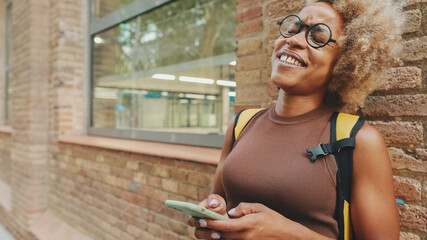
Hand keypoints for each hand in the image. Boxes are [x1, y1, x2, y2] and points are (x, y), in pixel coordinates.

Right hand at [187, 194, 228, 238]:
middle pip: (198, 233)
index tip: (202, 220)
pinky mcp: (213, 238)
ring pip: (205, 239)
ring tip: (218, 235)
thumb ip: (214, 199)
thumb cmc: (218, 205)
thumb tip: (213, 204)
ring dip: (211, 237)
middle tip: (212, 230)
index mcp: (196, 216)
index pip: (191, 221)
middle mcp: (199, 228)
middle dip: (204, 232)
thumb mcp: (217, 199)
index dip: (195, 221)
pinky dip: (220, 239)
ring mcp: (206, 235)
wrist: (227, 213)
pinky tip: (225, 236)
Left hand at [201, 202, 333, 239]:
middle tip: (198, 224)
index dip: (211, 223)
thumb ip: (243, 208)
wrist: (288, 236)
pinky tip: (219, 236)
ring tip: (205, 230)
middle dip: (208, 231)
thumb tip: (230, 212)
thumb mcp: (260, 208)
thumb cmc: (274, 219)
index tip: (202, 219)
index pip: (224, 225)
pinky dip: (225, 239)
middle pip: (221, 236)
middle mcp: (245, 236)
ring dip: (215, 236)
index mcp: (247, 224)